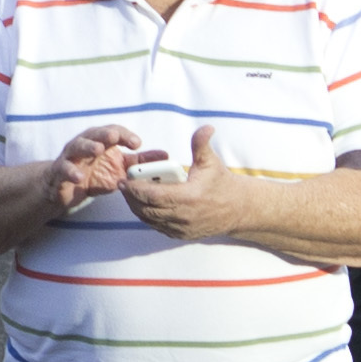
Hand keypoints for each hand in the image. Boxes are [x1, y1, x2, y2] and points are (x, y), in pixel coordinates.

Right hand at [45, 123, 148, 211]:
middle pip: (93, 133)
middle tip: (114, 136)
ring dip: (87, 146)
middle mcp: (84, 145)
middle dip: (104, 134)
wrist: (64, 188)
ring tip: (97, 149)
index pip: (112, 131)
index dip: (124, 134)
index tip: (137, 143)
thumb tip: (165, 155)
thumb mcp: (118, 168)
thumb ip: (140, 162)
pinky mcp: (60, 172)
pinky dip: (70, 171)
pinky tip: (79, 176)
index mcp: (100, 141)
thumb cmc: (93, 173)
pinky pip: (63, 168)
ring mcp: (70, 157)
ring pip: (76, 146)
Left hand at [120, 126, 259, 240]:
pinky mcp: (182, 235)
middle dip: (131, 197)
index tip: (124, 180)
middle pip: (146, 209)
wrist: (238, 209)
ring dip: (136, 207)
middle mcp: (184, 216)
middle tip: (122, 184)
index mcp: (188, 197)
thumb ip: (201, 144)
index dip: (135, 189)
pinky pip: (157, 227)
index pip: (153, 196)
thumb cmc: (221, 182)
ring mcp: (182, 228)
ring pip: (150, 219)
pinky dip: (147, 217)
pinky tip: (142, 205)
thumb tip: (205, 127)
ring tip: (129, 193)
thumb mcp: (211, 162)